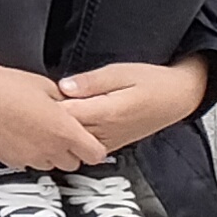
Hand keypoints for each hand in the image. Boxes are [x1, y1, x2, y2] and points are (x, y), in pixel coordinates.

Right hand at [0, 51, 108, 170]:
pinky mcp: (10, 160)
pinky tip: (19, 136)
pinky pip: (27, 163)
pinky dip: (27, 154)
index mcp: (64, 131)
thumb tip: (75, 108)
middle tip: (59, 133)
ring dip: (49, 154)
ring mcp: (29, 157)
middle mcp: (49, 149)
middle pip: (73, 164)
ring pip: (50, 165)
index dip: (92, 147)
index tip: (86, 139)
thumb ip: (67, 103)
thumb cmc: (8, 84)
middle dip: (70, 151)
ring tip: (36, 133)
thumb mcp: (48, 86)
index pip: (95, 155)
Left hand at [54, 56, 210, 149]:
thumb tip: (63, 87)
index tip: (39, 95)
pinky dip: (74, 134)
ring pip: (73, 141)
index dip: (48, 107)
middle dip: (50, 118)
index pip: (65, 117)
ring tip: (53, 110)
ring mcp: (109, 142)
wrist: (178, 98)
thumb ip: (90, 82)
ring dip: (62, 128)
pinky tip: (69, 120)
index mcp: (108, 114)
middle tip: (39, 101)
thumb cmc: (153, 83)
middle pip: (66, 132)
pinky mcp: (110, 145)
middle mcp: (107, 133)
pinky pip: (85, 144)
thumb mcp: (120, 72)